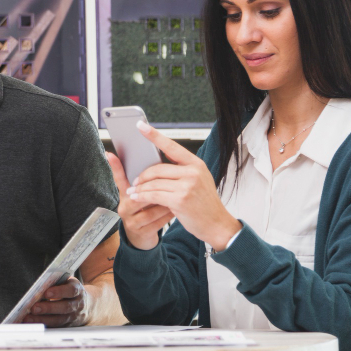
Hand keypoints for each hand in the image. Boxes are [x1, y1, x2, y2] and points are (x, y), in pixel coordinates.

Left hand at [22, 278, 90, 326]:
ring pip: (59, 320)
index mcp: (78, 290)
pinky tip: (32, 323)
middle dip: (48, 308)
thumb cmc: (70, 290)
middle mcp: (78, 304)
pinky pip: (56, 326)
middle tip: (34, 308)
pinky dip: (43, 325)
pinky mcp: (68, 325)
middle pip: (64, 307)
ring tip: (29, 318)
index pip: (71, 290)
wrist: (88, 305)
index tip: (46, 292)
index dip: (59, 292)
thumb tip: (39, 286)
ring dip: (43, 319)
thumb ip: (56, 283)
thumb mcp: (67, 283)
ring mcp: (74, 317)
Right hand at [106, 151, 173, 250]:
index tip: (110, 153)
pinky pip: (156, 222)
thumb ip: (147, 184)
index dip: (115, 166)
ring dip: (165, 204)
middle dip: (155, 192)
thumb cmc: (147, 211)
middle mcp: (123, 207)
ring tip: (176, 199)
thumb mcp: (144, 196)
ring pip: (149, 210)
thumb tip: (156, 164)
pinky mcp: (140, 233)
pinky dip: (167, 215)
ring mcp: (130, 221)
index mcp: (124, 194)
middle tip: (170, 185)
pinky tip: (175, 211)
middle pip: (138, 196)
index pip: (119, 178)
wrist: (143, 237)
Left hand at [126, 122, 241, 250]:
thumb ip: (181, 170)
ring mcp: (187, 186)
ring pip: (154, 183)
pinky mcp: (180, 200)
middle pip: (157, 168)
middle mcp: (193, 172)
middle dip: (142, 175)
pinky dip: (142, 196)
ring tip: (133, 191)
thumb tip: (155, 163)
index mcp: (196, 164)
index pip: (171, 146)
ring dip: (140, 188)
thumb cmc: (204, 203)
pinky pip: (154, 194)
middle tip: (134, 181)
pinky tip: (136, 197)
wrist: (217, 224)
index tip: (140, 125)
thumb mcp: (198, 180)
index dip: (154, 135)